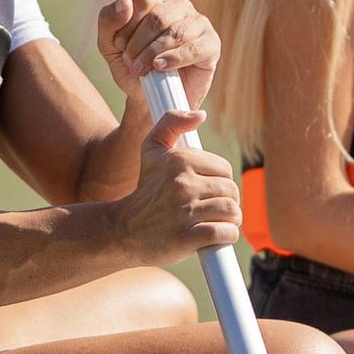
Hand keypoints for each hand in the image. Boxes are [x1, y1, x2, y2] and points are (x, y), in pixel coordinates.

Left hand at [97, 0, 219, 117]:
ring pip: (175, 32)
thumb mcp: (109, 44)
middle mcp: (179, 7)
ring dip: (152, 53)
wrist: (149, 98)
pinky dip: (174, 59)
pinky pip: (194, 48)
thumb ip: (109, 19)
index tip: (119, 45)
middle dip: (139, 43)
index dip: (127, 24)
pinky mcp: (212, 44)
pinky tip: (160, 67)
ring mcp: (199, 24)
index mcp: (156, 1)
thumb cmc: (131, 66)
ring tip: (141, 70)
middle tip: (130, 62)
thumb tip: (125, 1)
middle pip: (158, 17)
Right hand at [108, 104, 240, 262]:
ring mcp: (183, 211)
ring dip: (230, 221)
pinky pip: (224, 232)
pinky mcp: (185, 237)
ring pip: (231, 211)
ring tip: (216, 222)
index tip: (207, 191)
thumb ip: (171, 123)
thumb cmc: (145, 191)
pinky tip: (215, 238)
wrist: (122, 231)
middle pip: (231, 191)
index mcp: (178, 160)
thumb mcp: (151, 151)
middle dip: (227, 202)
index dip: (220, 182)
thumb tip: (200, 115)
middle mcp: (181, 183)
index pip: (224, 169)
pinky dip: (226, 236)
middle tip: (212, 210)